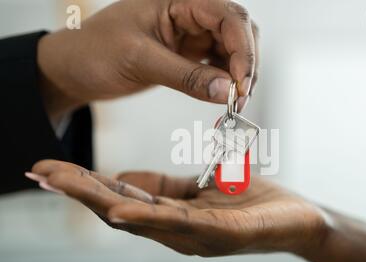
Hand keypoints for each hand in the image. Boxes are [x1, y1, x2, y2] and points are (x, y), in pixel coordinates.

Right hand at [28, 160, 330, 259]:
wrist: (298, 220)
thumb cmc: (251, 202)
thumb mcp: (203, 187)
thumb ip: (165, 186)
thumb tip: (124, 180)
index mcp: (172, 218)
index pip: (120, 200)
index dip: (85, 186)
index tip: (53, 167)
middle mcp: (177, 233)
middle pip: (120, 211)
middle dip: (80, 192)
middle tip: (42, 173)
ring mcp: (197, 237)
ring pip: (141, 219)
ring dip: (100, 202)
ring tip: (67, 185)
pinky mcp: (221, 233)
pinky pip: (179, 223)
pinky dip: (146, 217)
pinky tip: (120, 208)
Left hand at [38, 0, 258, 119]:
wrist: (76, 69)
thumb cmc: (95, 51)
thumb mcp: (139, 60)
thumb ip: (185, 76)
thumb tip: (227, 91)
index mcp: (179, 0)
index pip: (228, 16)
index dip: (243, 48)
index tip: (242, 82)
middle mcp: (190, 14)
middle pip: (239, 32)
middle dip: (246, 64)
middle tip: (242, 98)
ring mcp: (191, 35)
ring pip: (233, 51)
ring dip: (240, 77)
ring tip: (235, 104)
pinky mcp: (189, 56)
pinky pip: (219, 67)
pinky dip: (226, 84)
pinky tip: (225, 98)